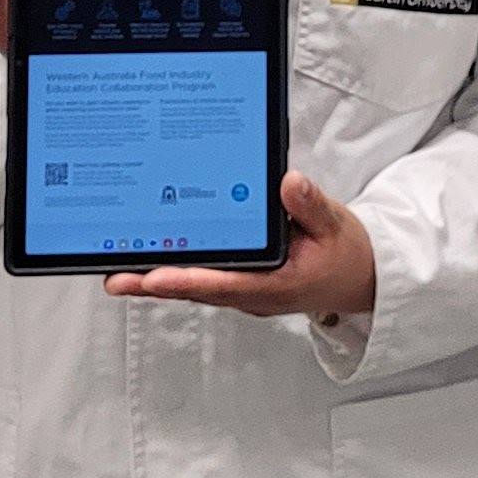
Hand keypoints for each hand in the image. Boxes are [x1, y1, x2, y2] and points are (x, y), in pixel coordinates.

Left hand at [109, 172, 378, 322]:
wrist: (362, 277)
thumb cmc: (347, 255)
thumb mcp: (337, 225)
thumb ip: (312, 206)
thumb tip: (289, 182)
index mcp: (277, 285)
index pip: (224, 284)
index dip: (186, 281)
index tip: (153, 277)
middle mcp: (254, 295)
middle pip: (197, 290)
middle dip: (154, 283)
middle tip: (116, 277)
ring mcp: (246, 293)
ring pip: (196, 287)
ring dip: (158, 280)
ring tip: (119, 271)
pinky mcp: (243, 285)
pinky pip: (205, 280)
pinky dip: (178, 272)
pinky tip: (155, 259)